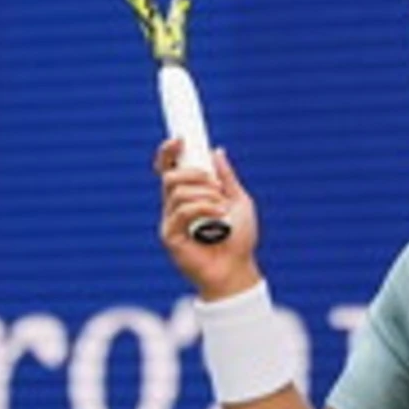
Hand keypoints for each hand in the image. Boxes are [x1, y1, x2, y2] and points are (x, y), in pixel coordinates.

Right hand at [155, 139, 260, 298]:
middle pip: (169, 176)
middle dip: (194, 173)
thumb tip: (216, 151)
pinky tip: (219, 217)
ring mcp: (171, 221)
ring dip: (204, 194)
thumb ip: (226, 178)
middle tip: (215, 184)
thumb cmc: (239, 238)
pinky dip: (203, 208)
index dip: (169, 152)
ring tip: (222, 208)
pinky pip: (181, 211)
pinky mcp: (169, 236)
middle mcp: (176, 206)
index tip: (180, 139)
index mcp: (190, 195)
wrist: (238, 268)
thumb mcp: (239, 200)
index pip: (170, 168)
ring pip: (177, 191)